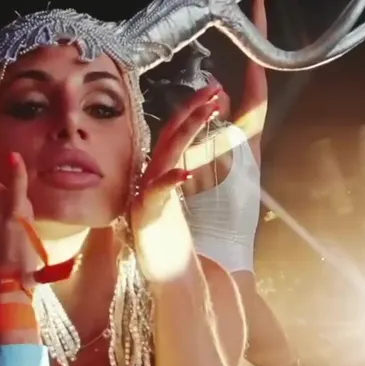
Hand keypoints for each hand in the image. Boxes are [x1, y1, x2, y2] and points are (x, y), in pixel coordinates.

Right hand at [131, 85, 224, 280]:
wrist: (171, 279)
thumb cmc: (182, 240)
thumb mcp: (191, 199)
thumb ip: (198, 167)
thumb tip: (212, 137)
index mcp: (165, 171)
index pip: (180, 130)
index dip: (195, 107)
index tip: (217, 87)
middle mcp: (154, 178)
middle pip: (172, 134)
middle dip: (193, 109)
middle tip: (214, 88)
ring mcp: (148, 196)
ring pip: (166, 155)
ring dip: (189, 131)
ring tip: (208, 111)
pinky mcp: (147, 217)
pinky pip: (157, 194)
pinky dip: (170, 181)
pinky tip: (186, 172)